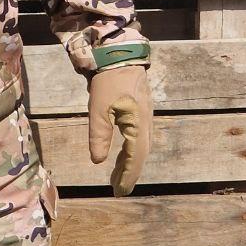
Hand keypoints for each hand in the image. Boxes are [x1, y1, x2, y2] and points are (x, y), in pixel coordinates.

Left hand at [87, 65, 152, 196]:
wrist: (120, 54)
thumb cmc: (108, 81)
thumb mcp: (98, 109)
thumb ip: (99, 136)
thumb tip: (98, 161)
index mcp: (138, 125)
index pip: (135, 157)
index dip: (127, 175)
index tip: (120, 191)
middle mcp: (146, 124)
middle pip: (140, 155)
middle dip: (129, 173)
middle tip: (118, 189)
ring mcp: (146, 117)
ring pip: (141, 146)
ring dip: (130, 163)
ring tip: (117, 176)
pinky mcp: (142, 111)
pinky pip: (139, 137)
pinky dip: (131, 150)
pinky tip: (122, 154)